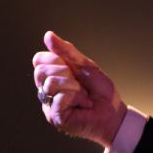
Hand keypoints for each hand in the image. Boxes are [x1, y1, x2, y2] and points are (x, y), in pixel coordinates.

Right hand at [32, 32, 126, 147]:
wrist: (114, 112)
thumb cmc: (100, 91)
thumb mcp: (85, 65)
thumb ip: (66, 51)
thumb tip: (48, 35)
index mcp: (52, 76)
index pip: (39, 60)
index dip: (55, 59)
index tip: (73, 68)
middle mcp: (46, 91)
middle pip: (40, 71)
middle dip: (65, 72)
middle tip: (79, 82)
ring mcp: (49, 105)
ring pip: (50, 84)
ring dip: (73, 86)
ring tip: (84, 95)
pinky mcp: (55, 117)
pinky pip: (59, 98)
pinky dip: (77, 98)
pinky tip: (84, 104)